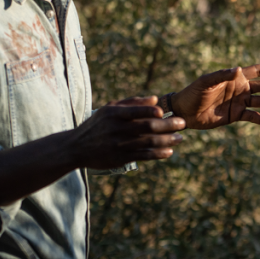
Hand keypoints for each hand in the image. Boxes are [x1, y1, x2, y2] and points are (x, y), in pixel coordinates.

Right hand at [70, 96, 185, 169]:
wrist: (77, 147)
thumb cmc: (98, 124)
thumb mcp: (109, 109)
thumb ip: (132, 102)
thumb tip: (155, 99)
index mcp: (113, 114)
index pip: (134, 111)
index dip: (149, 111)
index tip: (163, 111)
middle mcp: (116, 129)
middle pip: (146, 127)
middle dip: (167, 125)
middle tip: (182, 123)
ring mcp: (119, 145)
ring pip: (148, 143)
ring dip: (167, 140)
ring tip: (179, 138)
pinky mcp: (121, 159)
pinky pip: (143, 156)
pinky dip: (158, 154)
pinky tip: (169, 151)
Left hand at [171, 63, 259, 129]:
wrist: (185, 112)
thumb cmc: (193, 92)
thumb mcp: (206, 82)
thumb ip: (221, 75)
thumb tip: (238, 69)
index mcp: (235, 78)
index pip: (257, 71)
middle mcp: (240, 89)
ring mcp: (239, 102)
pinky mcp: (236, 115)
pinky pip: (253, 117)